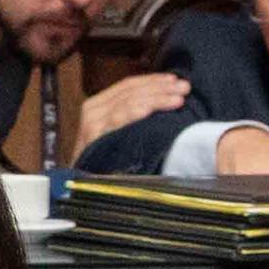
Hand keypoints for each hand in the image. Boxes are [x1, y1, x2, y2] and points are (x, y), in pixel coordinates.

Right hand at [69, 71, 188, 153]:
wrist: (84, 188)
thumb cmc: (105, 164)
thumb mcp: (118, 135)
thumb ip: (132, 117)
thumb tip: (165, 99)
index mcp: (99, 105)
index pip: (128, 86)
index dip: (153, 81)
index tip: (175, 80)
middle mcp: (93, 110)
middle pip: (131, 91)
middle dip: (160, 88)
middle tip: (184, 87)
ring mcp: (92, 123)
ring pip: (128, 101)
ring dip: (156, 98)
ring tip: (178, 99)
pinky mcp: (93, 137)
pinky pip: (119, 118)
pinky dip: (137, 111)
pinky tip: (153, 109)